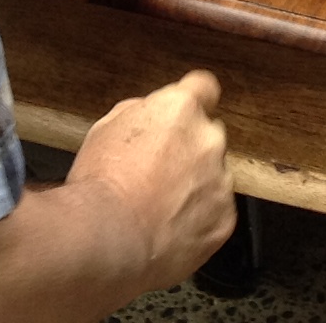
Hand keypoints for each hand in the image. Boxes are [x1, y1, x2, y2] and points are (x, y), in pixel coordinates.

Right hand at [70, 71, 235, 290]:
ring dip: (196, 185)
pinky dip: (200, 218)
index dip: (193, 99)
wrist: (108, 238)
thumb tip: (151, 115)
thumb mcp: (106, 128)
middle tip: (159, 172)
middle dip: (190, 148)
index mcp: (180, 108)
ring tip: (160, 207)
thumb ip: (140, 112)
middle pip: (208, 135)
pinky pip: (217, 211)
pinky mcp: (225, 218)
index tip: (186, 112)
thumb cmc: (101, 183)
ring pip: (214, 175)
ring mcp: (221, 180)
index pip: (204, 87)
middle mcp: (208, 139)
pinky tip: (169, 227)